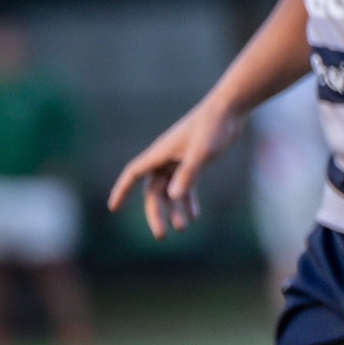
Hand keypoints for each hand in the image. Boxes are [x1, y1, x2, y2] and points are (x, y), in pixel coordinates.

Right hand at [107, 95, 245, 239]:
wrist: (229, 109)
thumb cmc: (213, 127)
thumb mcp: (202, 153)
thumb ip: (188, 173)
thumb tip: (173, 196)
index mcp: (160, 153)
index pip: (133, 174)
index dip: (121, 191)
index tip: (113, 208)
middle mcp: (165, 157)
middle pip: (154, 191)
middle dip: (156, 213)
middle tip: (162, 236)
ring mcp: (179, 159)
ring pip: (170, 190)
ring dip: (174, 209)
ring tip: (182, 228)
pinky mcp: (193, 160)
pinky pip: (185, 185)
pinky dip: (188, 200)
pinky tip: (194, 216)